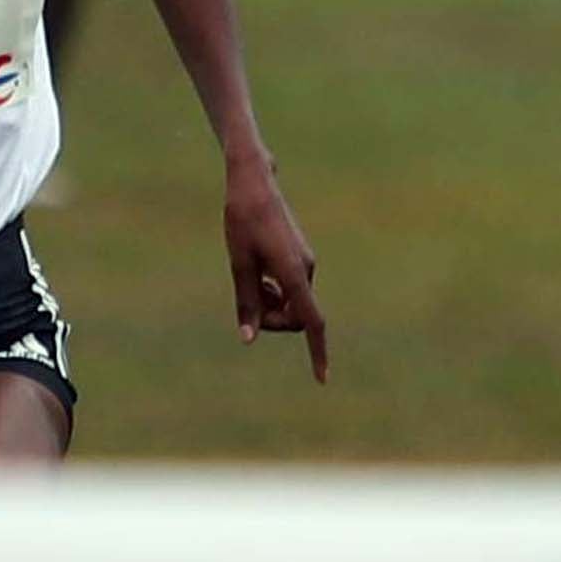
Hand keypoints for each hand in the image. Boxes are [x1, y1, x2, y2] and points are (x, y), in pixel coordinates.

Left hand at [224, 162, 327, 382]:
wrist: (254, 183)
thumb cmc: (242, 220)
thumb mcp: (238, 264)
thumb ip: (246, 302)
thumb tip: (248, 338)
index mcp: (293, 273)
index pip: (310, 321)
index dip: (316, 352)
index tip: (322, 378)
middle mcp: (306, 270)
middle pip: (295, 318)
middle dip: (272, 321)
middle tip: (246, 306)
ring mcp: (305, 264)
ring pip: (290, 304)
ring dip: (269, 305)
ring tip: (249, 279)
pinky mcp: (300, 259)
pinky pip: (289, 290)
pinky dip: (273, 292)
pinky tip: (257, 272)